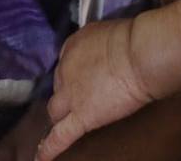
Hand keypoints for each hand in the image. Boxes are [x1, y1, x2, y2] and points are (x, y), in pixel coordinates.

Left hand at [35, 19, 152, 160]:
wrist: (138, 55)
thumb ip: (96, 46)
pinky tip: (42, 158)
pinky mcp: (80, 117)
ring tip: (67, 120)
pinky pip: (59, 137)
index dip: (74, 71)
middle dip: (69, 91)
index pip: (65, 63)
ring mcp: (70, 96)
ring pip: (55, 111)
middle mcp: (64, 71)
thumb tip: (100, 55)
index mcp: (71, 47)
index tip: (84, 74)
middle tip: (85, 93)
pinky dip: (49, 149)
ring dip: (61, 114)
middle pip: (59, 87)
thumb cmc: (131, 39)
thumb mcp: (106, 33)